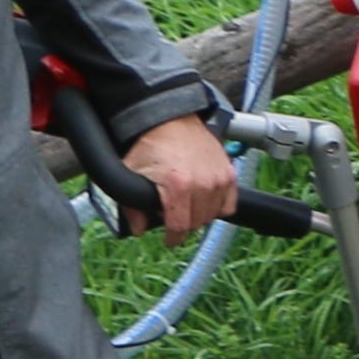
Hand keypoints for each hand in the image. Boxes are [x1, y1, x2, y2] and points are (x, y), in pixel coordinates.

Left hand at [117, 117, 236, 243]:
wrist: (171, 119)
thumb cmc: (150, 144)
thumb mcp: (130, 172)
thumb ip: (130, 205)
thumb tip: (139, 229)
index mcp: (178, 185)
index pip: (180, 226)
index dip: (172, 237)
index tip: (169, 239)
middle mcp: (203, 183)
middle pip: (197, 223)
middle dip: (184, 225)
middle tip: (174, 217)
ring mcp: (219, 178)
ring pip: (213, 215)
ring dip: (201, 216)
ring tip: (188, 208)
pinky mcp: (229, 173)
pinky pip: (229, 203)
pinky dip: (219, 207)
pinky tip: (206, 201)